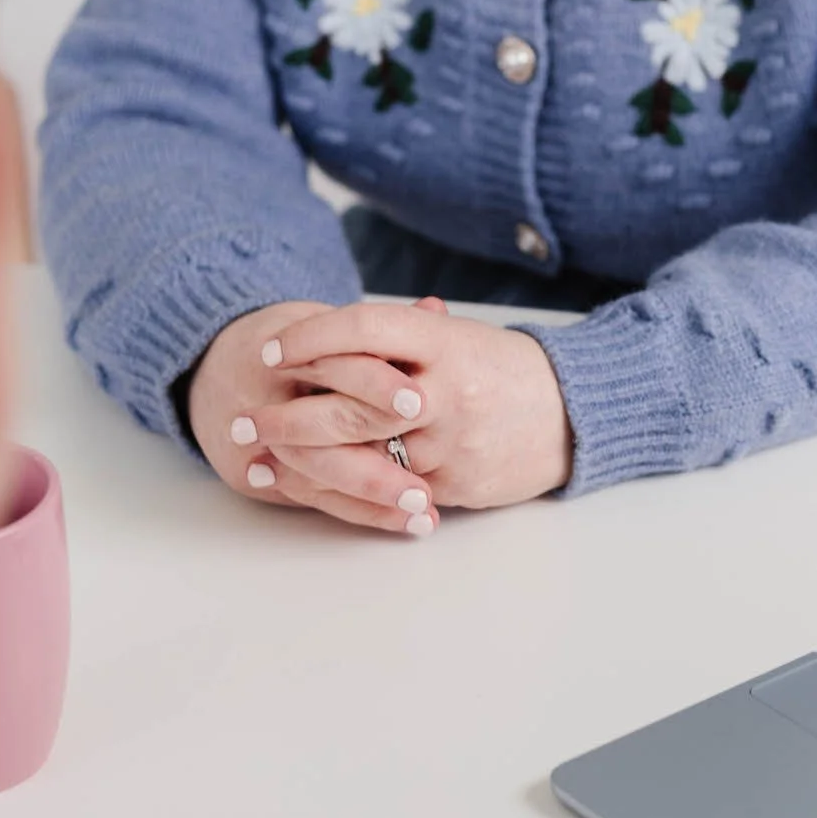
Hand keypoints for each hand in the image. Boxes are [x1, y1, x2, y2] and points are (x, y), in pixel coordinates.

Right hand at [190, 302, 443, 536]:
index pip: (337, 363)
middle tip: (426, 487)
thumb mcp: (324, 320)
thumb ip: (380, 327)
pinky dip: (361, 512)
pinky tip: (401, 523)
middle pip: (326, 427)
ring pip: (320, 472)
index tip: (420, 404)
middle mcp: (270, 394)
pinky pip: (311, 498)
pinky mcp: (253, 472)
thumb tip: (436, 309)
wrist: (208, 368)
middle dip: (379, 462)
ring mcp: (259, 438)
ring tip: (424, 514)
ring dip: (376, 499)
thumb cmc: (285, 343)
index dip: (378, 383)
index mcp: (294, 348)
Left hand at [248, 302, 572, 516]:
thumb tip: (336, 326)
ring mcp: (451, 443)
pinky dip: (346, 491)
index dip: (312, 338)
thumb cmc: (506, 371)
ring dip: (305, 463)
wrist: (572, 416)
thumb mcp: (460, 339)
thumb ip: (402, 337)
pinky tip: (309, 489)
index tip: (272, 352)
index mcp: (443, 344)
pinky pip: (391, 490)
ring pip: (364, 458)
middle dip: (288, 418)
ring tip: (262, 460)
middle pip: (350, 406)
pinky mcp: (456, 484)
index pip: (363, 331)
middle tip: (244, 421)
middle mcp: (444, 392)